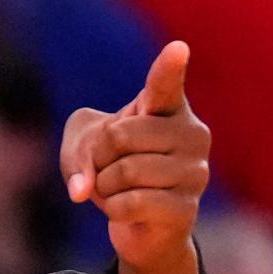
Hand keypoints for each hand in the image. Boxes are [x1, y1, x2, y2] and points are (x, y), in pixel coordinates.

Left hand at [59, 40, 209, 273]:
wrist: (141, 225)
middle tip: (108, 169)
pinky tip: (123, 210)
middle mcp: (191, 134)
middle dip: (98, 158)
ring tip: (118, 190)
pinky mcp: (187, 208)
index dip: (168, 67)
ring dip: (105, 187)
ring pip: (125, 172)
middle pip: (119, 136)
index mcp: (169, 107)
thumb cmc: (114, 174)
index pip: (166, 84)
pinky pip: (133, 203)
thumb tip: (81, 190)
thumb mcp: (83, 154)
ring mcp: (195, 172)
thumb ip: (77, 159)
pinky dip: (114, 209)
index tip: (177, 49)